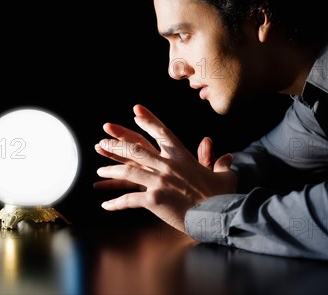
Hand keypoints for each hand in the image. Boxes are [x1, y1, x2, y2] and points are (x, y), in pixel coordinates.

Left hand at [94, 104, 235, 232]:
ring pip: (128, 171)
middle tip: (103, 143)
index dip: (149, 120)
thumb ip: (220, 163)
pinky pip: (129, 199)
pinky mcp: (154, 199)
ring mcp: (159, 181)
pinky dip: (116, 202)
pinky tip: (106, 205)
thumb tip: (227, 156)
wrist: (217, 216)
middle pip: (137, 149)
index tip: (136, 111)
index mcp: (182, 156)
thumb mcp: (224, 176)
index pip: (162, 133)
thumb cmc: (221, 196)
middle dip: (117, 145)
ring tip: (100, 170)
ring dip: (112, 170)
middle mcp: (168, 165)